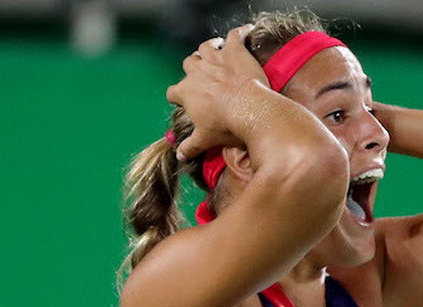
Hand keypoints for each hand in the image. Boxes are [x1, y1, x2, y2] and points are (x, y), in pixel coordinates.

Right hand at [166, 25, 269, 160]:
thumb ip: (190, 146)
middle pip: (188, 64)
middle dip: (192, 69)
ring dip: (209, 48)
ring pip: (205, 47)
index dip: (177, 96)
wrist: (249, 109)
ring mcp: (215, 59)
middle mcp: (196, 72)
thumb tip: (179, 157)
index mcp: (185, 92)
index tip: (182, 99)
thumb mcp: (206, 140)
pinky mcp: (234, 51)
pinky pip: (235, 36)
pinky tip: (245, 32)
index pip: (173, 92)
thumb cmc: (226, 126)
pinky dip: (240, 33)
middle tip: (201, 75)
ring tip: (216, 48)